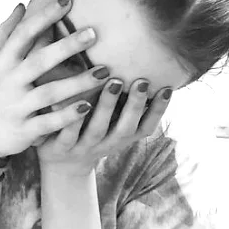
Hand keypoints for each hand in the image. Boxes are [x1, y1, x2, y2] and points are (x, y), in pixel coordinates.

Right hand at [0, 0, 109, 157]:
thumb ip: (4, 33)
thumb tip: (21, 5)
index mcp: (1, 63)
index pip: (23, 34)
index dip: (44, 16)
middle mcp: (8, 83)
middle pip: (39, 61)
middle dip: (66, 46)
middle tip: (94, 33)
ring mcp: (16, 108)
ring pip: (49, 93)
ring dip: (77, 82)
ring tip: (104, 72)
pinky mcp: (24, 131)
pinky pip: (49, 122)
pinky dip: (68, 115)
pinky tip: (89, 106)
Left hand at [37, 78, 172, 175]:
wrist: (60, 165)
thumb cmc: (91, 131)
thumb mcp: (111, 121)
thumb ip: (125, 101)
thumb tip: (144, 63)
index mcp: (121, 138)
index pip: (146, 127)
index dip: (158, 110)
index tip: (168, 88)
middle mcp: (106, 144)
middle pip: (125, 128)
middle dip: (135, 105)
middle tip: (142, 82)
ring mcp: (83, 147)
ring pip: (97, 129)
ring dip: (107, 106)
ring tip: (114, 82)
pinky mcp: (60, 148)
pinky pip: (67, 134)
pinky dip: (72, 119)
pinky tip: (76, 100)